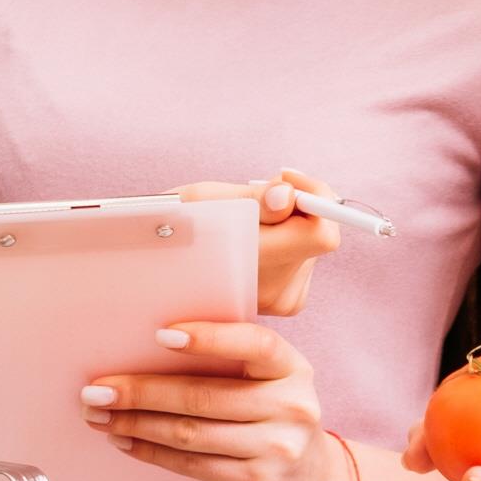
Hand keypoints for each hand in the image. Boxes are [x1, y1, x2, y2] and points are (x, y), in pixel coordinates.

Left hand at [85, 322, 352, 480]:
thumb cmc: (279, 425)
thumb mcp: (274, 386)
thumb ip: (234, 366)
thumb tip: (148, 349)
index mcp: (292, 369)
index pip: (255, 344)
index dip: (208, 338)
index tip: (161, 334)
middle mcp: (290, 406)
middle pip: (203, 394)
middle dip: (141, 391)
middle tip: (96, 389)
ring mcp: (276, 448)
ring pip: (190, 432)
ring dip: (136, 423)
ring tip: (101, 416)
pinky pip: (192, 463)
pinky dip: (152, 451)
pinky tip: (127, 440)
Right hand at [176, 169, 343, 316]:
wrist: (159, 270)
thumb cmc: (174, 227)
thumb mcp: (204, 199)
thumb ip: (254, 199)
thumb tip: (287, 196)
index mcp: (258, 263)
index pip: (321, 235)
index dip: (314, 198)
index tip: (285, 178)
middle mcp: (274, 290)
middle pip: (317, 237)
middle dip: (295, 209)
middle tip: (259, 197)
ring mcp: (281, 301)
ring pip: (309, 248)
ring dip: (287, 226)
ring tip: (247, 223)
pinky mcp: (285, 303)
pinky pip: (300, 261)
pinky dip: (284, 244)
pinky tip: (255, 242)